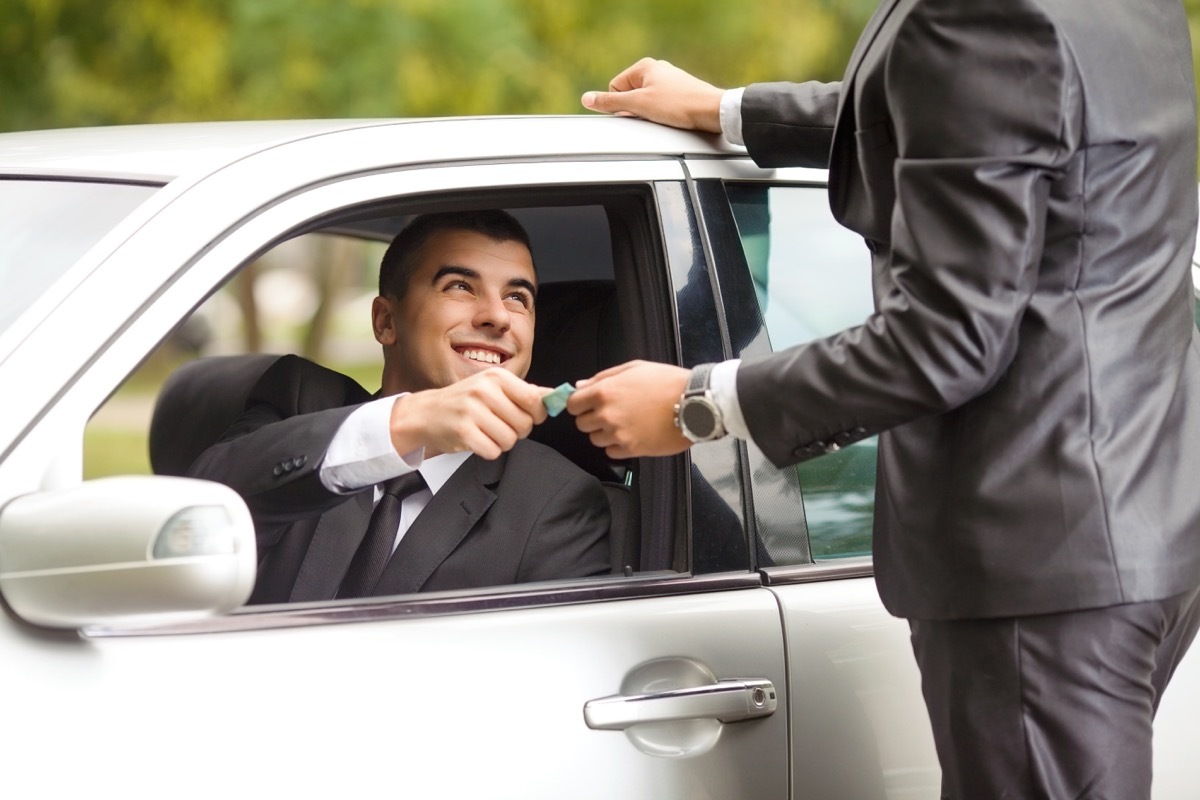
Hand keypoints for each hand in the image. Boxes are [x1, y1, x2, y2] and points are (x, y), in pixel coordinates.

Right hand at [389, 368, 548, 459]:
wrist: (426, 413)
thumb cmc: (464, 401)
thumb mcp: (493, 387)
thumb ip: (525, 392)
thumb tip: (556, 396)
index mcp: (497, 376)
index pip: (535, 399)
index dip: (536, 414)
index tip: (527, 416)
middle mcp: (485, 390)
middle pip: (525, 424)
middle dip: (517, 431)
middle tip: (500, 425)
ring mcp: (472, 411)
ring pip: (510, 440)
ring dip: (502, 442)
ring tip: (486, 432)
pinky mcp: (463, 432)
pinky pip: (493, 451)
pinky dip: (488, 450)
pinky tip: (477, 440)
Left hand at [567, 360, 691, 458]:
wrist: (694, 403)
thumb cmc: (666, 381)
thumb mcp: (633, 368)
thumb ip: (602, 378)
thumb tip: (579, 387)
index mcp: (604, 392)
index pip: (572, 405)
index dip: (580, 404)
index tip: (589, 404)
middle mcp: (607, 415)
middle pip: (581, 424)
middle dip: (592, 419)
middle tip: (612, 413)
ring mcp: (618, 434)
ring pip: (595, 440)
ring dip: (605, 433)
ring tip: (626, 423)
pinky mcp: (631, 450)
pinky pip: (611, 452)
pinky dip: (618, 446)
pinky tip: (632, 434)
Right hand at [581, 58, 724, 132]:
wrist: (711, 112)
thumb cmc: (678, 105)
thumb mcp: (638, 105)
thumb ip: (610, 103)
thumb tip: (587, 99)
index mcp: (644, 66)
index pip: (615, 88)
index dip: (620, 105)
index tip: (635, 111)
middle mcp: (657, 70)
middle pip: (630, 95)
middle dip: (635, 110)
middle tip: (650, 115)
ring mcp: (669, 81)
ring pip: (645, 102)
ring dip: (649, 114)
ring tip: (664, 117)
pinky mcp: (679, 93)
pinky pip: (660, 106)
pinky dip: (663, 115)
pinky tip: (672, 118)